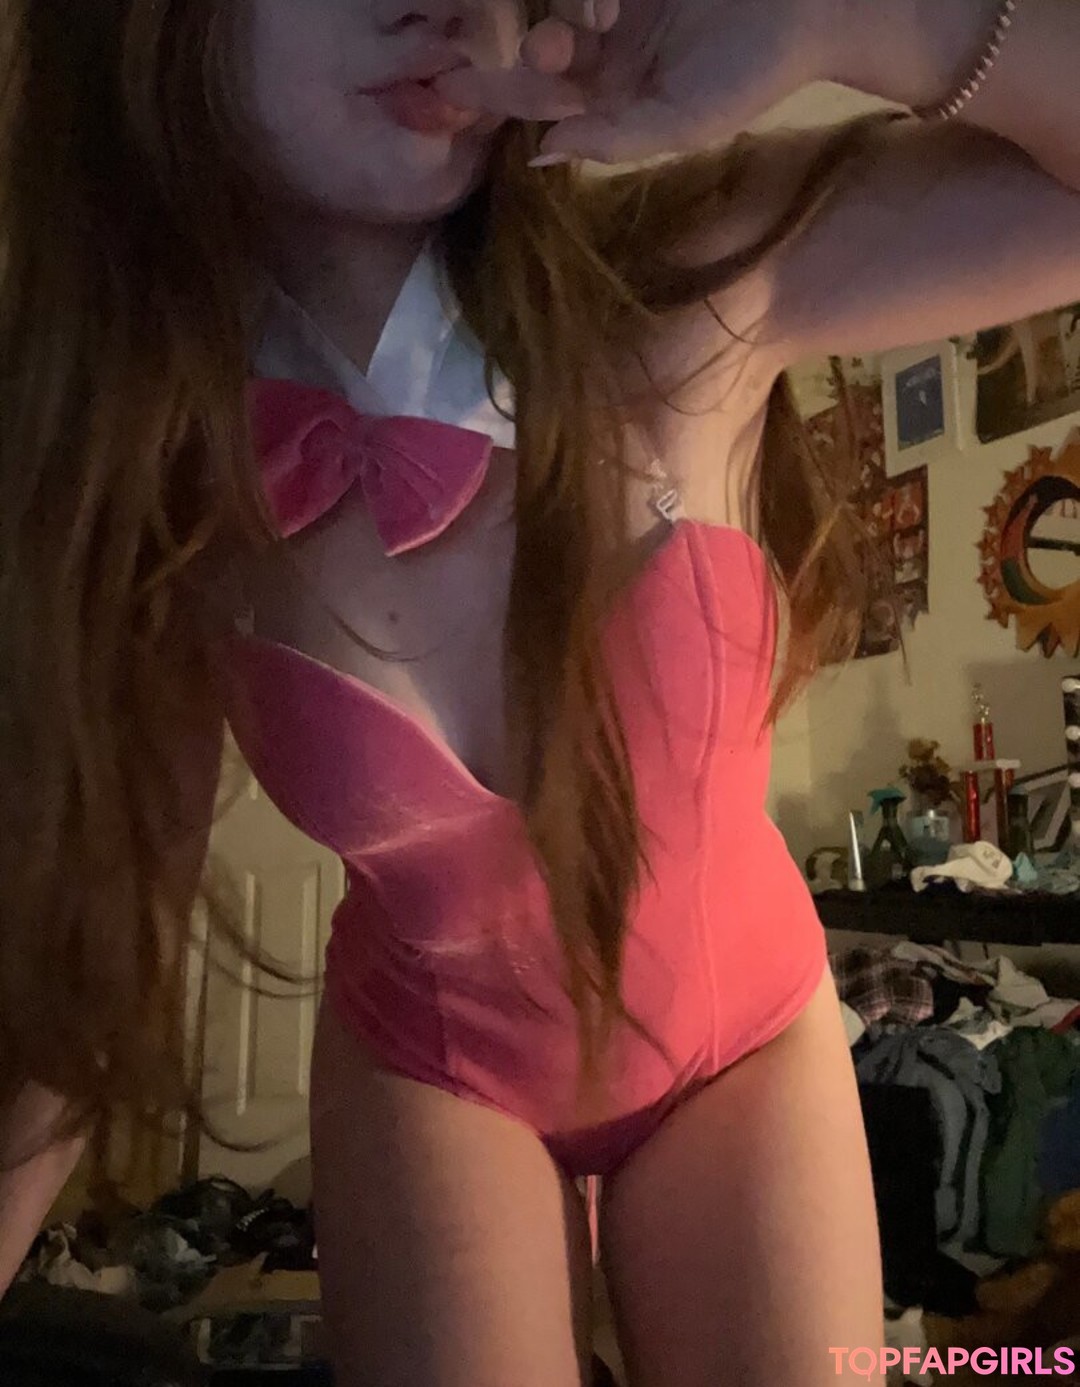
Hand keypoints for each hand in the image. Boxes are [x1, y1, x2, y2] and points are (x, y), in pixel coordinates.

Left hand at [434, 0, 832, 163]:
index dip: (494, 91)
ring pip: (556, 1)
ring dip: (563, 4)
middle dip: (532, 48)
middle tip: (551, 48)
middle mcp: (604, 45)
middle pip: (537, 42)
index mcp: (610, 94)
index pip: (538, 96)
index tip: (447, 88)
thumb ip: (618, 139)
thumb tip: (542, 154)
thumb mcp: (686, 120)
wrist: (813, 6)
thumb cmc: (755, 71)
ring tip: (605, 14)